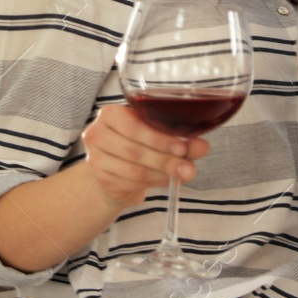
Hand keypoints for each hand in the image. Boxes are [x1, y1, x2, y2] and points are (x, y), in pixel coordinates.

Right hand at [81, 104, 208, 209]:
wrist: (115, 169)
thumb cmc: (139, 145)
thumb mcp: (159, 136)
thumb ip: (181, 139)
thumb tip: (202, 146)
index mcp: (110, 113)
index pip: (133, 125)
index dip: (159, 138)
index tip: (182, 147)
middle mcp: (97, 133)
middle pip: (134, 150)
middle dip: (165, 160)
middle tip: (188, 168)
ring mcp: (95, 158)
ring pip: (133, 170)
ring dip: (161, 174)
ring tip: (179, 174)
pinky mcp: (101, 179)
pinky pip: (130, 184)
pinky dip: (151, 183)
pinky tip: (163, 180)